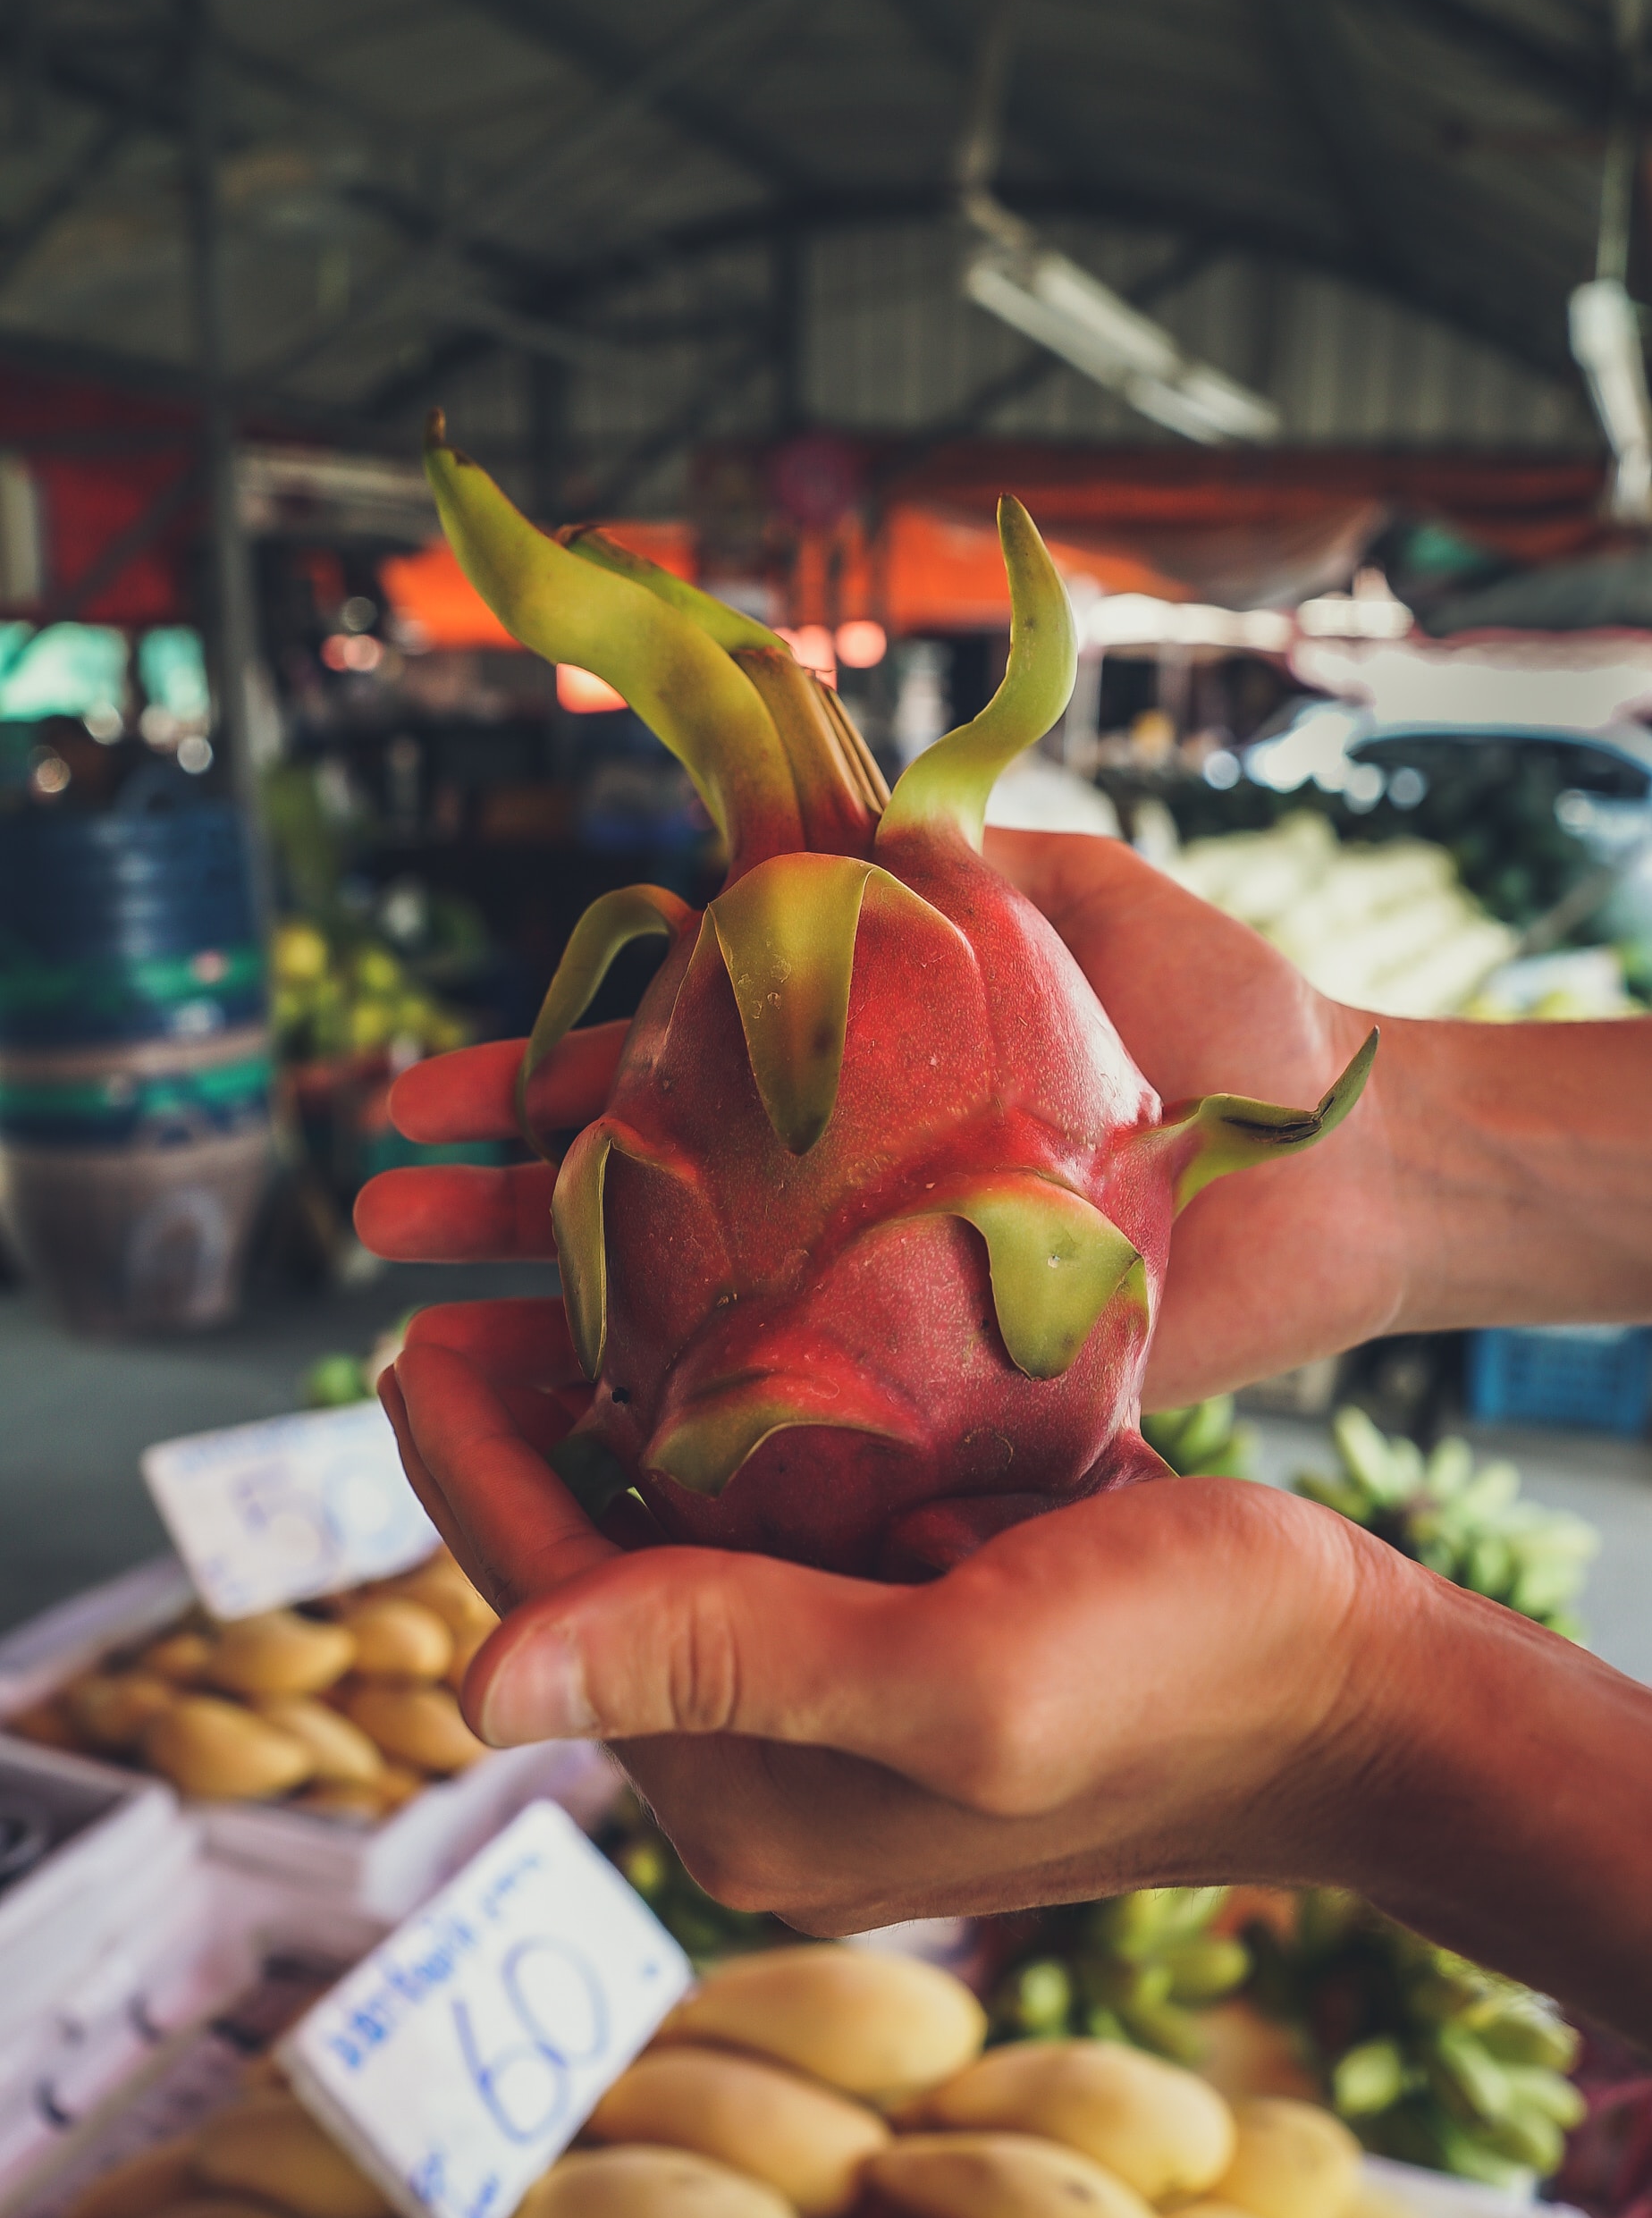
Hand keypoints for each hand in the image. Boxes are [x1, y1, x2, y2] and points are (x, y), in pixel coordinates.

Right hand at [355, 836, 1404, 1407]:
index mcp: (845, 1062)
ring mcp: (881, 1286)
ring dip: (550, 1313)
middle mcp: (841, 1180)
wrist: (1353, 1157)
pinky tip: (580, 1435)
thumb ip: (931, 858)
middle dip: (497, 1204)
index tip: (425, 1095)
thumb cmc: (1223, 1014)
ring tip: (411, 1329)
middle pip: (637, 1196)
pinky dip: (687, 1414)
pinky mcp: (944, 1383)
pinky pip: (797, 1400)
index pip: (653, 1069)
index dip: (536, 1077)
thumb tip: (803, 782)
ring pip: (686, 1305)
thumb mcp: (1064, 896)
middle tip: (375, 1223)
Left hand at [383, 1341, 1651, 2043]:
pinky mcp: (890, 1654)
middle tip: (488, 1281)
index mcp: (747, 1798)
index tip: (414, 1325)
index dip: (465, 1466)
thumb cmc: (1192, 1671)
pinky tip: (719, 1338)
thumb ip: (726, 1664)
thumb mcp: (960, 1670)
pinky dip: (722, 1445)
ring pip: (669, 1551)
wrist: (1360, 1692)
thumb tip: (460, 1684)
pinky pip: (760, 1542)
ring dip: (615, 1428)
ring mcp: (826, 1721)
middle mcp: (763, 1775)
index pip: (545, 1606)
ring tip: (580, 1284)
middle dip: (529, 1436)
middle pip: (591, 1579)